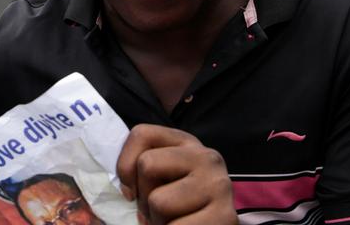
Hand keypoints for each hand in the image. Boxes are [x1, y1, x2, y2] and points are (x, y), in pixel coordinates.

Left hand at [116, 124, 236, 224]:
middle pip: (147, 165)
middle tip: (160, 211)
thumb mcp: (160, 179)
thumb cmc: (178, 207)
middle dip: (143, 197)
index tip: (132, 190)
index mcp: (187, 143)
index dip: (125, 165)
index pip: (142, 133)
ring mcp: (219, 186)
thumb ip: (139, 170)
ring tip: (173, 221)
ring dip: (158, 220)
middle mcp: (208, 157)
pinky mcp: (225, 217)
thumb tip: (124, 191)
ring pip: (159, 201)